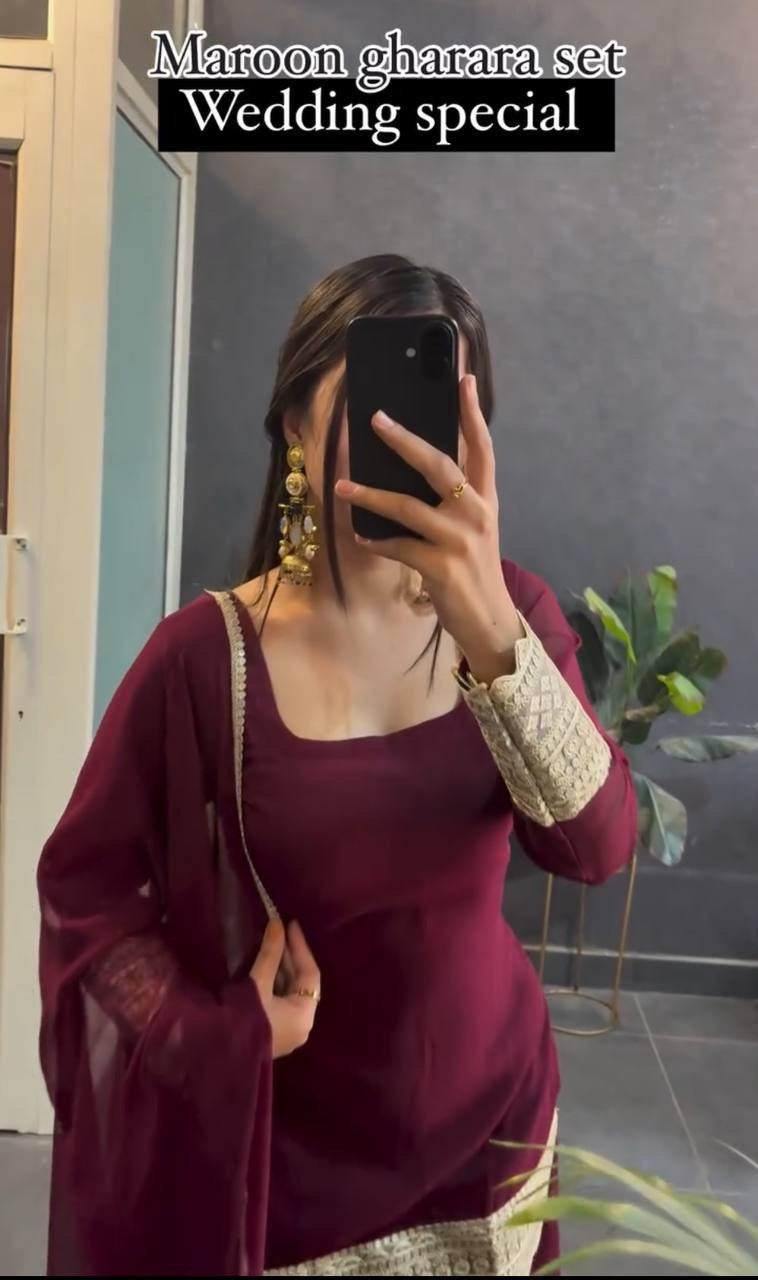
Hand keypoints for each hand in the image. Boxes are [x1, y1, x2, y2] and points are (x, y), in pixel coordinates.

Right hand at [250, 919, 320, 1058]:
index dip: (300, 946)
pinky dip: (276, 984)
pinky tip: (267, 967)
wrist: (215, 1056)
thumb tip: (277, 923)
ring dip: (282, 969)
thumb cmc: (242, 1019)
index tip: (292, 924)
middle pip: (301, 983)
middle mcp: (302, 1025)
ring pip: (290, 993)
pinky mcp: (274, 1034)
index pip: (310, 973)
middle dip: (291, 956)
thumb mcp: (258, 984)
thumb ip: (271, 954)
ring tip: (273, 944)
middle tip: (280, 931)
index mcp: (304, 1015)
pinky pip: (281, 1002)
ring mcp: (288, 1032)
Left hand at [334, 374, 523, 683]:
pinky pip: (397, 546)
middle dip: (404, 439)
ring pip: (406, 506)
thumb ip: (454, 497)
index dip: (472, 413)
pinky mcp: (440, 567)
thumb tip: (413, 466)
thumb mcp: (474, 528)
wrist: (490, 620)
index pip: (482, 447)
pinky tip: (359, 536)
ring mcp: (458, 540)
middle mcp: (475, 512)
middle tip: (375, 419)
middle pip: (438, 464)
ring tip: (342, 486)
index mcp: (485, 498)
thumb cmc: (474, 569)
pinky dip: (375, 541)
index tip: (464, 378)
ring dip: (369, 495)